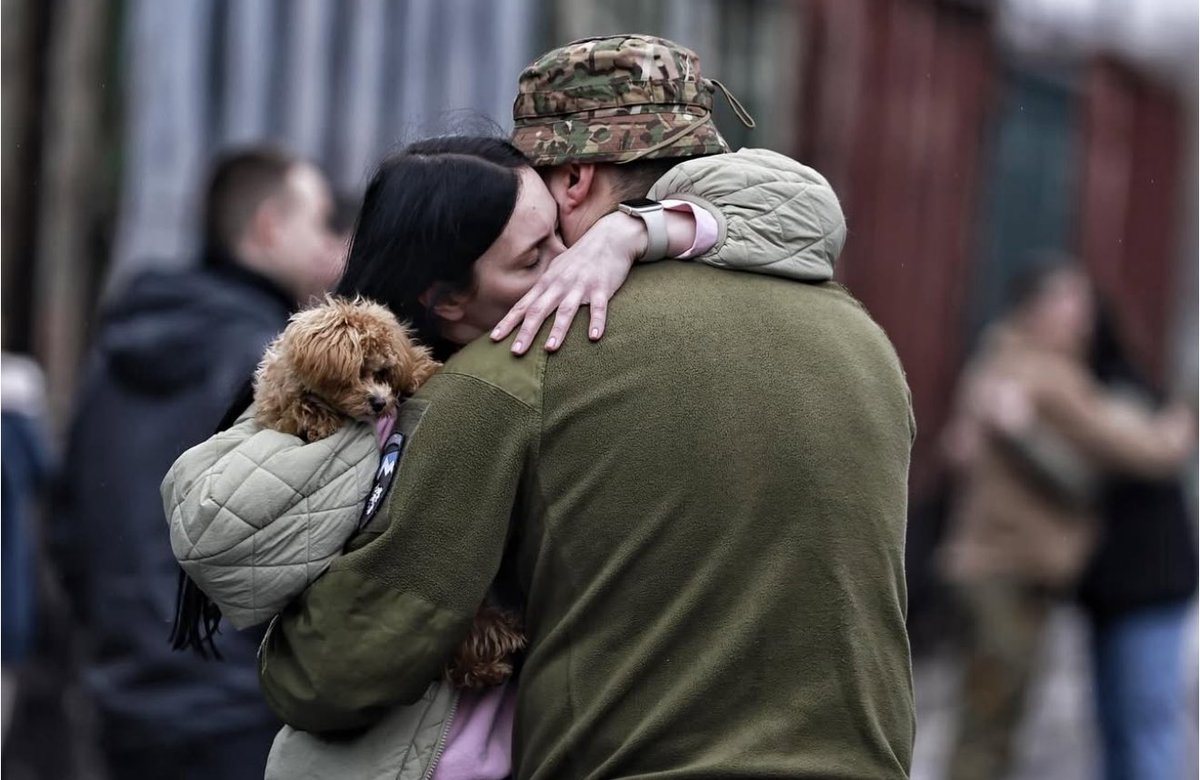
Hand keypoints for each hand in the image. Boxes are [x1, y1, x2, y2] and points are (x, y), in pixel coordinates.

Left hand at [491, 212, 645, 354]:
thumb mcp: (556, 271)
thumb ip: (543, 290)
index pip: (523, 306)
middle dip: (527, 331)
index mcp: (547, 283)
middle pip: (539, 310)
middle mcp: (560, 285)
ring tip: (550, 348)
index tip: (494, 339)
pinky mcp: (601, 288)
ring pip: (566, 310)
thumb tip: (527, 308)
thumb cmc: (580, 258)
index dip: (508, 322)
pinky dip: (596, 322)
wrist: (609, 237)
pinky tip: (594, 337)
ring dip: (558, 330)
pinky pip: (598, 307)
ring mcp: (580, 286)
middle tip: (515, 351)